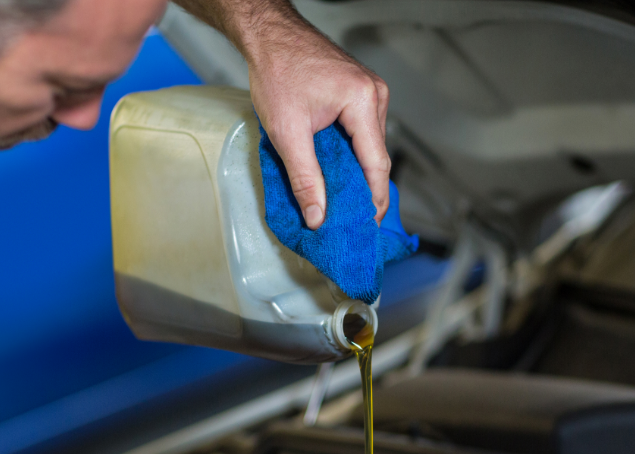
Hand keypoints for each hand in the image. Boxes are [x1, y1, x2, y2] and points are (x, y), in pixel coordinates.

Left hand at [246, 12, 390, 228]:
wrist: (268, 35)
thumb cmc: (277, 71)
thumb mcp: (287, 133)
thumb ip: (305, 179)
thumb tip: (317, 216)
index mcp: (364, 101)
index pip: (377, 165)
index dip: (373, 200)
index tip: (367, 227)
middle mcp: (374, 96)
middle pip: (376, 158)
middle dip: (364, 193)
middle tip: (352, 224)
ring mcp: (369, 94)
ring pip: (368, 148)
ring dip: (355, 176)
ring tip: (341, 206)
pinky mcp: (357, 95)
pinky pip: (360, 135)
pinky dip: (349, 158)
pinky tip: (335, 177)